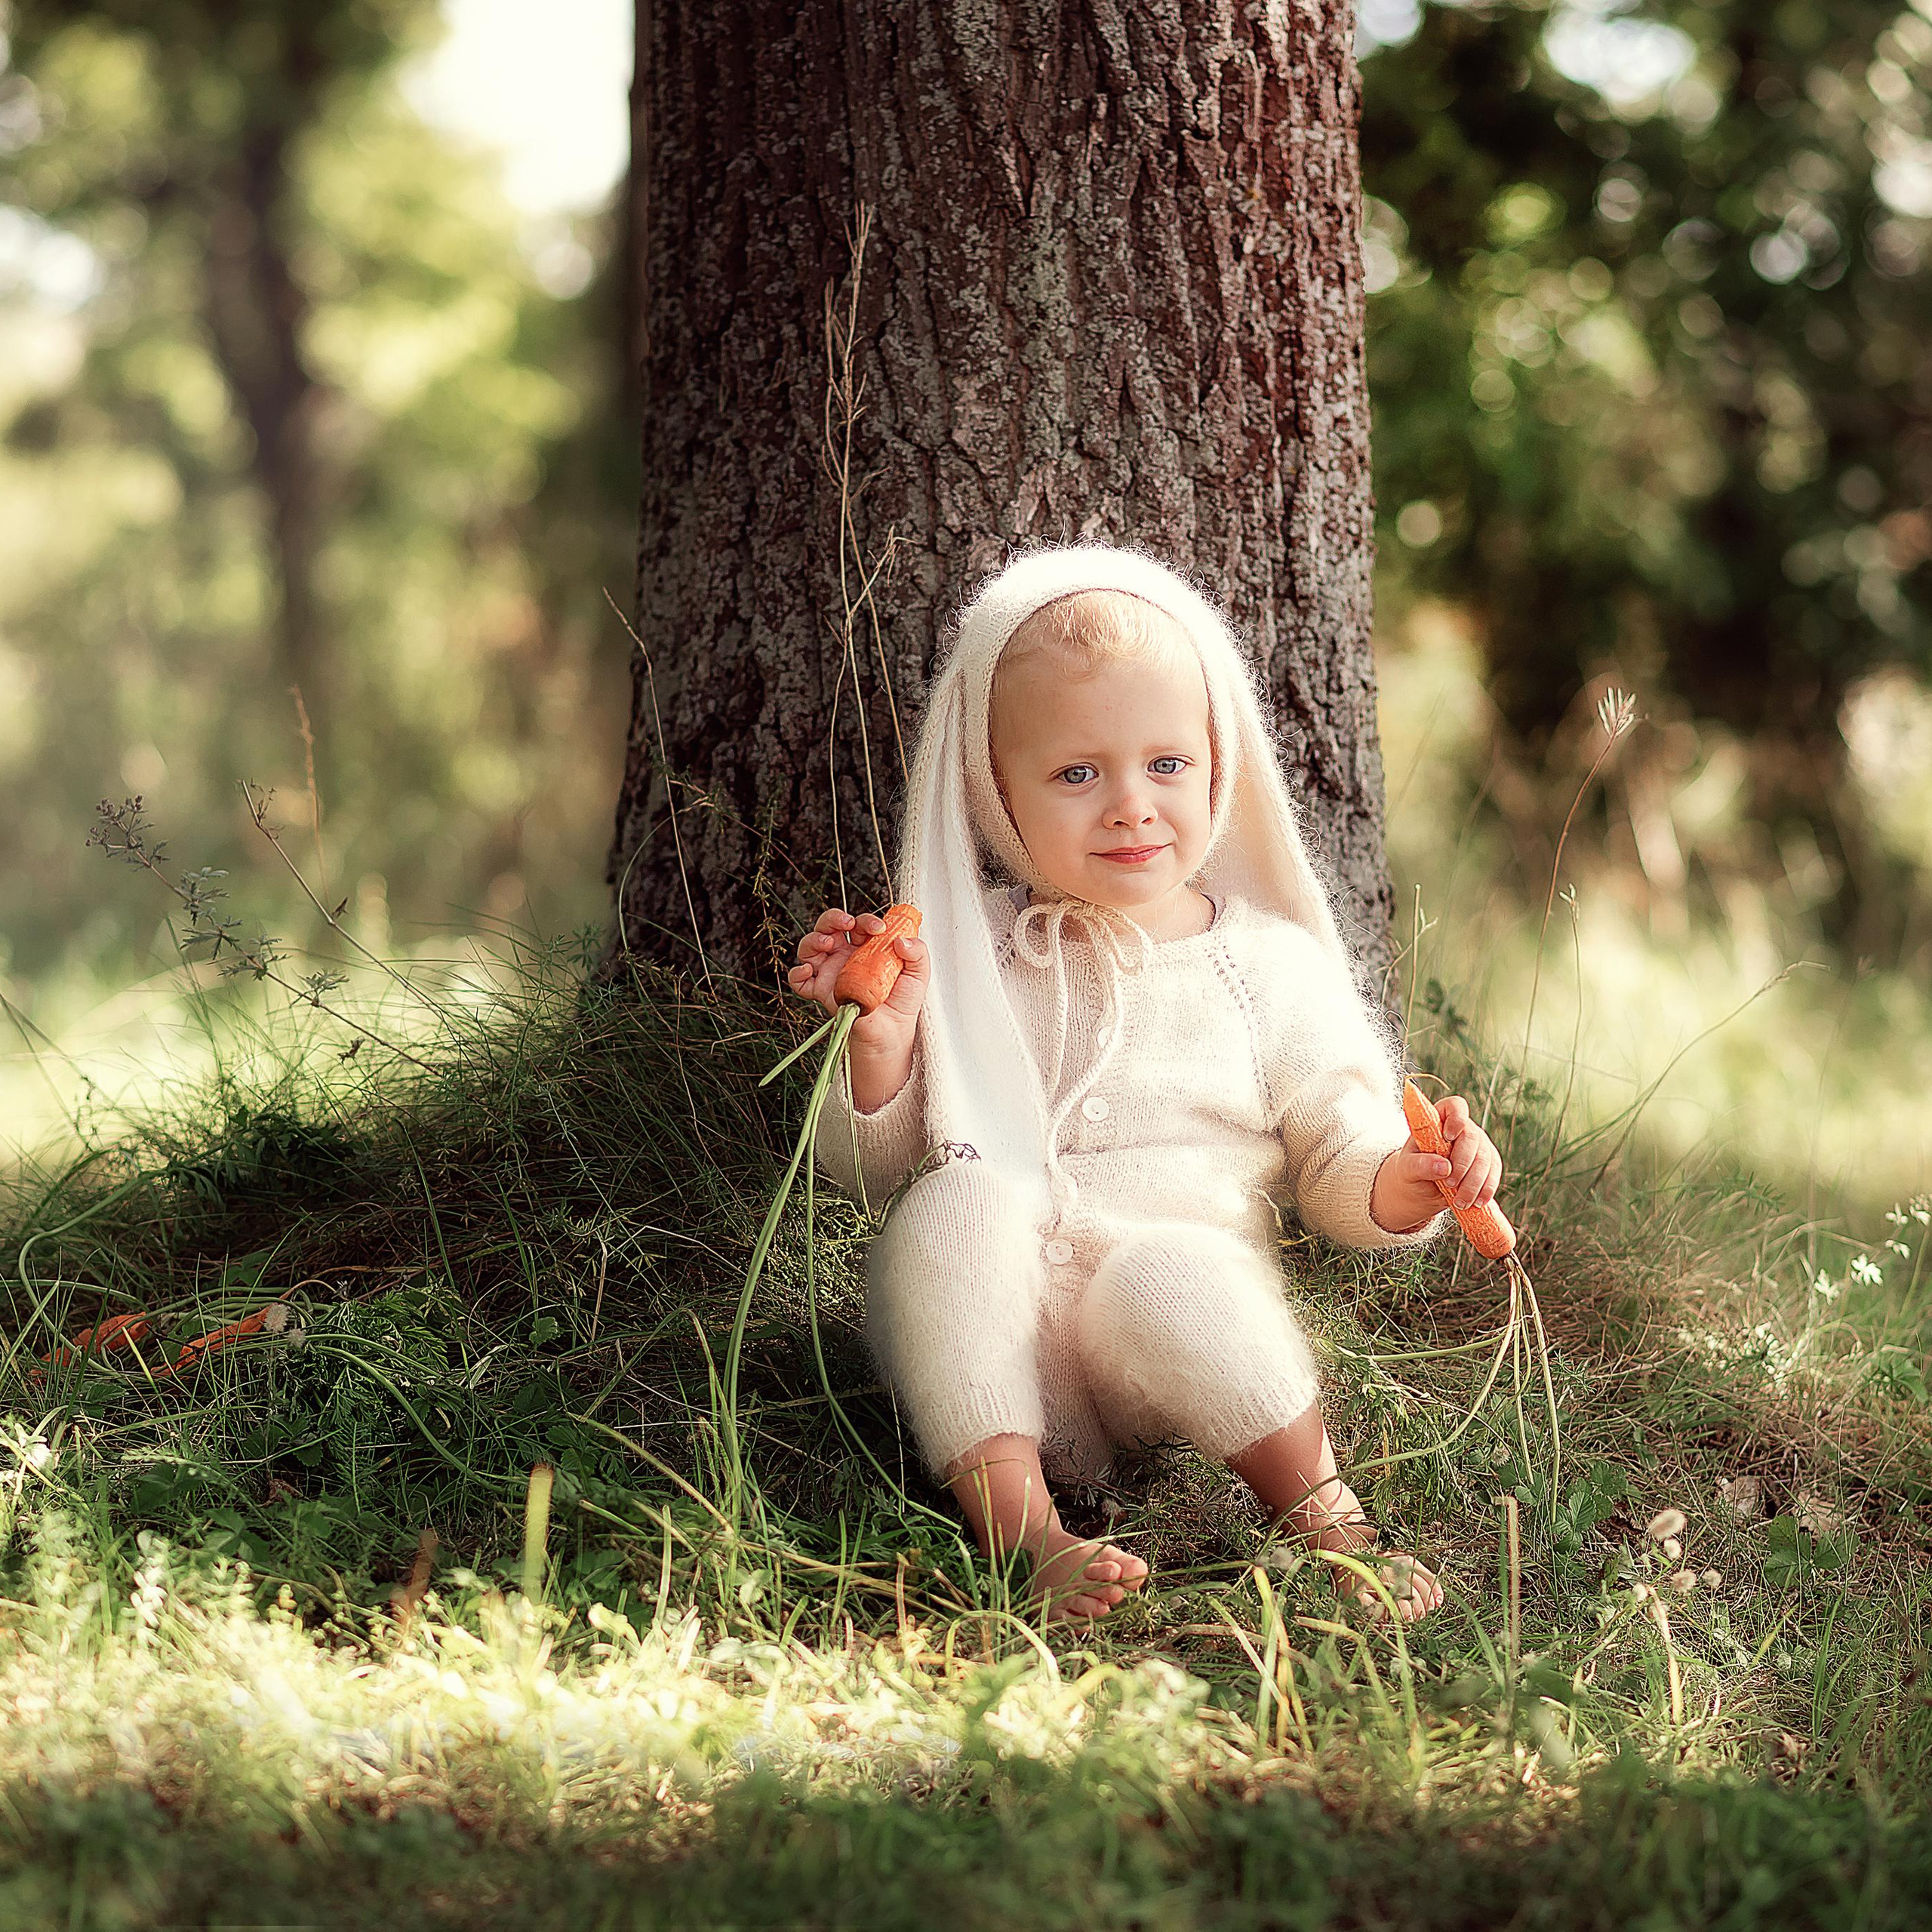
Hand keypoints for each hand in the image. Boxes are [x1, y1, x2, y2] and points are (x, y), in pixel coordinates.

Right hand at [787, 909, 929, 1105]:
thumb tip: (902, 940)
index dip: (866, 920)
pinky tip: (809, 970)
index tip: (879, 929)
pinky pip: (798, 980)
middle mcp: (845, 956)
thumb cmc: (902, 1002)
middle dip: (833, 918)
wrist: (891, 1033)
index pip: (859, 924)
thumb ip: (918, 952)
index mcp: (866, 947)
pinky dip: (797, 972)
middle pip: (828, 927)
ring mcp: (831, 973)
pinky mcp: (821, 992)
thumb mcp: (918, 974)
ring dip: (814, 939)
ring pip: (810, 947)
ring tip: (828, 944)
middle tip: (847, 924)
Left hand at [1372, 1094, 1502, 1233]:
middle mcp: (1463, 1129)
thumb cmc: (1411, 1171)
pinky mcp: (1488, 1164)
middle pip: (1472, 1137)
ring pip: (1486, 1158)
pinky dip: (1486, 1189)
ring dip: (1474, 1182)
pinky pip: (1494, 1173)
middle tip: (1449, 1184)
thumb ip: (1420, 1164)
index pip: (1455, 1106)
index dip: (1456, 1118)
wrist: (1420, 1189)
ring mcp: (1478, 1145)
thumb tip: (1444, 1167)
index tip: (1448, 1137)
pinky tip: (1477, 1203)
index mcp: (1439, 1119)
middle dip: (1462, 1163)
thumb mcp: (1407, 1168)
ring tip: (1459, 1202)